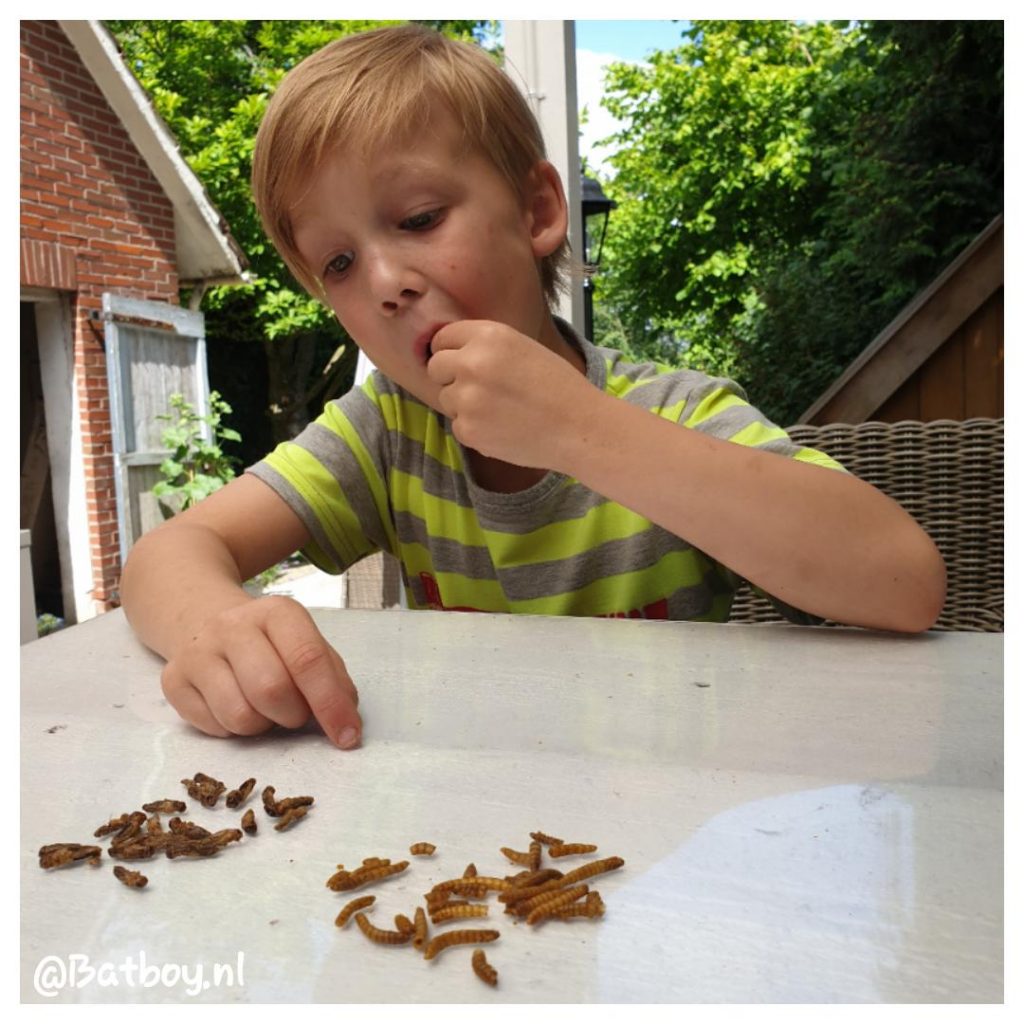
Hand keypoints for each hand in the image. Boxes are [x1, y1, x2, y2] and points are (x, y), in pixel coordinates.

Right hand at [159, 595, 361, 747]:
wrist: (207, 621)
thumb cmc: (272, 644)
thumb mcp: (308, 646)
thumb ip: (332, 680)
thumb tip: (345, 724)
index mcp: (277, 612)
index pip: (308, 660)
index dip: (331, 704)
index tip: (348, 736)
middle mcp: (233, 625)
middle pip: (271, 691)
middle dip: (293, 715)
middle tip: (294, 712)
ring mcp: (198, 651)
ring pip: (240, 717)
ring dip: (263, 725)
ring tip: (263, 707)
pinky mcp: (173, 679)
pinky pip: (214, 728)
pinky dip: (234, 730)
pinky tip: (236, 704)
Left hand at [426, 320, 597, 468]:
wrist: (579, 428)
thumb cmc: (558, 386)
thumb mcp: (522, 347)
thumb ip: (485, 346)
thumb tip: (450, 353)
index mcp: (488, 336)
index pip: (443, 338)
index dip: (451, 351)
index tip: (461, 362)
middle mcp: (471, 363)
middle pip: (435, 367)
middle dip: (451, 377)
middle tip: (480, 388)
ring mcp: (467, 399)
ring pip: (446, 399)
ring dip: (464, 405)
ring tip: (499, 409)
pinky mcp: (468, 430)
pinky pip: (458, 426)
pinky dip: (475, 429)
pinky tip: (502, 428)